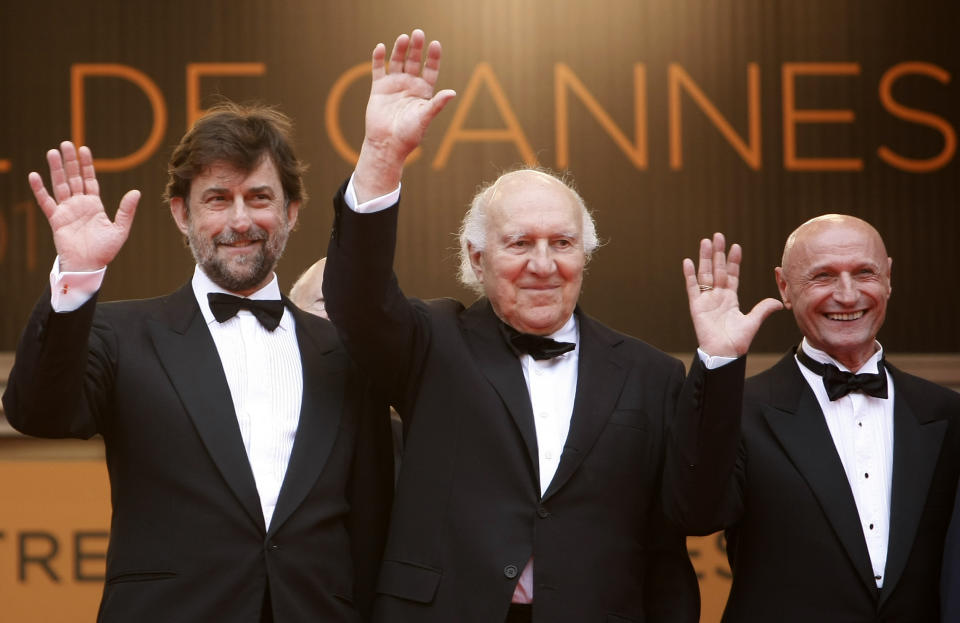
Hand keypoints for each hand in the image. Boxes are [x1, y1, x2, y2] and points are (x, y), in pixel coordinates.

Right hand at [29, 141, 138, 271]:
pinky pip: (46, 201)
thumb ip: (126, 210)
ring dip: (56, 169)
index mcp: (95, 205)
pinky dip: (39, 189)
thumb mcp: (120, 229)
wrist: (88, 266)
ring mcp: (67, 210)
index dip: (87, 165)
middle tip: (66, 143)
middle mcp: (79, 205)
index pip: (90, 180)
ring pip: (60, 185)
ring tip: (52, 152)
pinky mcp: (56, 219)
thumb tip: (136, 192)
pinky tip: (34, 175)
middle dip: (70, 161)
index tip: (84, 149)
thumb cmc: (105, 251)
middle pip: (74, 178)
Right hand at [353, 29, 455, 201]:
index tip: (435, 44)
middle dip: (416, 47)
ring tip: (403, 38)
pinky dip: (378, 58)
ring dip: (400, 49)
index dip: (433, 57)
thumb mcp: (425, 118)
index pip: (431, 69)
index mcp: (424, 91)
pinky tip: (380, 47)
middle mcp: (410, 85)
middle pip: (414, 61)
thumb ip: (437, 104)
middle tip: (418, 33)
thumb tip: (453, 92)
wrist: (387, 144)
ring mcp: (394, 85)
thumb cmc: (409, 135)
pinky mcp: (378, 88)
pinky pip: (378, 69)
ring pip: (397, 61)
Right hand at [682, 233, 781, 356]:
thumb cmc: (738, 341)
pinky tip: (688, 261)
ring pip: (705, 274)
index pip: (732, 274)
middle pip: (717, 269)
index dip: (733, 261)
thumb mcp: (753, 322)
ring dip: (704, 258)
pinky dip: (690, 275)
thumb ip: (763, 310)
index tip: (735, 246)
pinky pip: (692, 287)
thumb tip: (778, 302)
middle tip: (718, 235)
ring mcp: (706, 300)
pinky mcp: (696, 306)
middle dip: (718, 252)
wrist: (724, 353)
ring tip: (705, 242)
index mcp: (730, 299)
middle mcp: (717, 296)